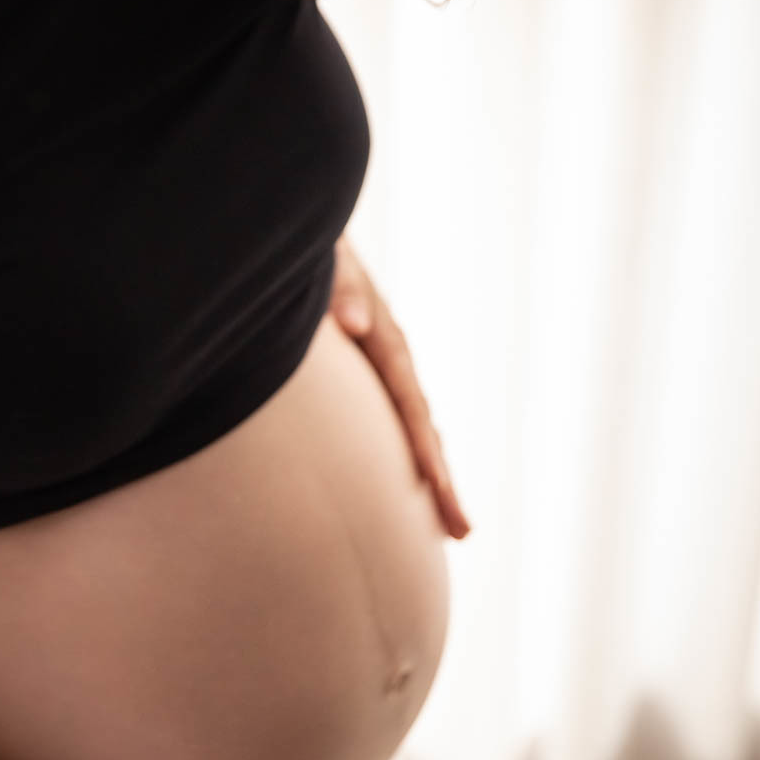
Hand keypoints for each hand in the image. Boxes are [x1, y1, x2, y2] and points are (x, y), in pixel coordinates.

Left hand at [327, 233, 470, 539]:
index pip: (409, 405)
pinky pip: (386, 417)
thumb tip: (354, 324)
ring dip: (428, 473)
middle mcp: (388, 354)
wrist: (297, 228)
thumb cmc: (307, 249)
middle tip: (462, 531)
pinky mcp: (359, 365)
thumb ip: (339, 286)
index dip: (425, 450)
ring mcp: (375, 362)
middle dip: (441, 480)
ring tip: (448, 527)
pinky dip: (402, 451)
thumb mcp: (325, 260)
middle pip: (421, 425)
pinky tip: (402, 485)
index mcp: (382, 337)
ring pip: (409, 426)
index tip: (439, 493)